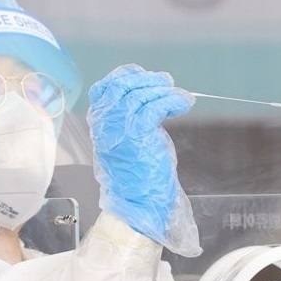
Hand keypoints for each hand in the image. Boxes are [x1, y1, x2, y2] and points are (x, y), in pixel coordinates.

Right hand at [86, 64, 200, 256]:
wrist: (137, 204)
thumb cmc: (135, 177)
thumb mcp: (125, 142)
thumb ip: (127, 119)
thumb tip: (146, 98)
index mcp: (98, 124)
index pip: (105, 88)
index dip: (126, 76)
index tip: (145, 76)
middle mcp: (104, 122)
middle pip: (123, 85)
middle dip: (148, 80)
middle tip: (167, 82)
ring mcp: (119, 127)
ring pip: (141, 94)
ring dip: (164, 90)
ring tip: (179, 95)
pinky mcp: (138, 134)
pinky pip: (155, 106)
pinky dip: (172, 101)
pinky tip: (182, 104)